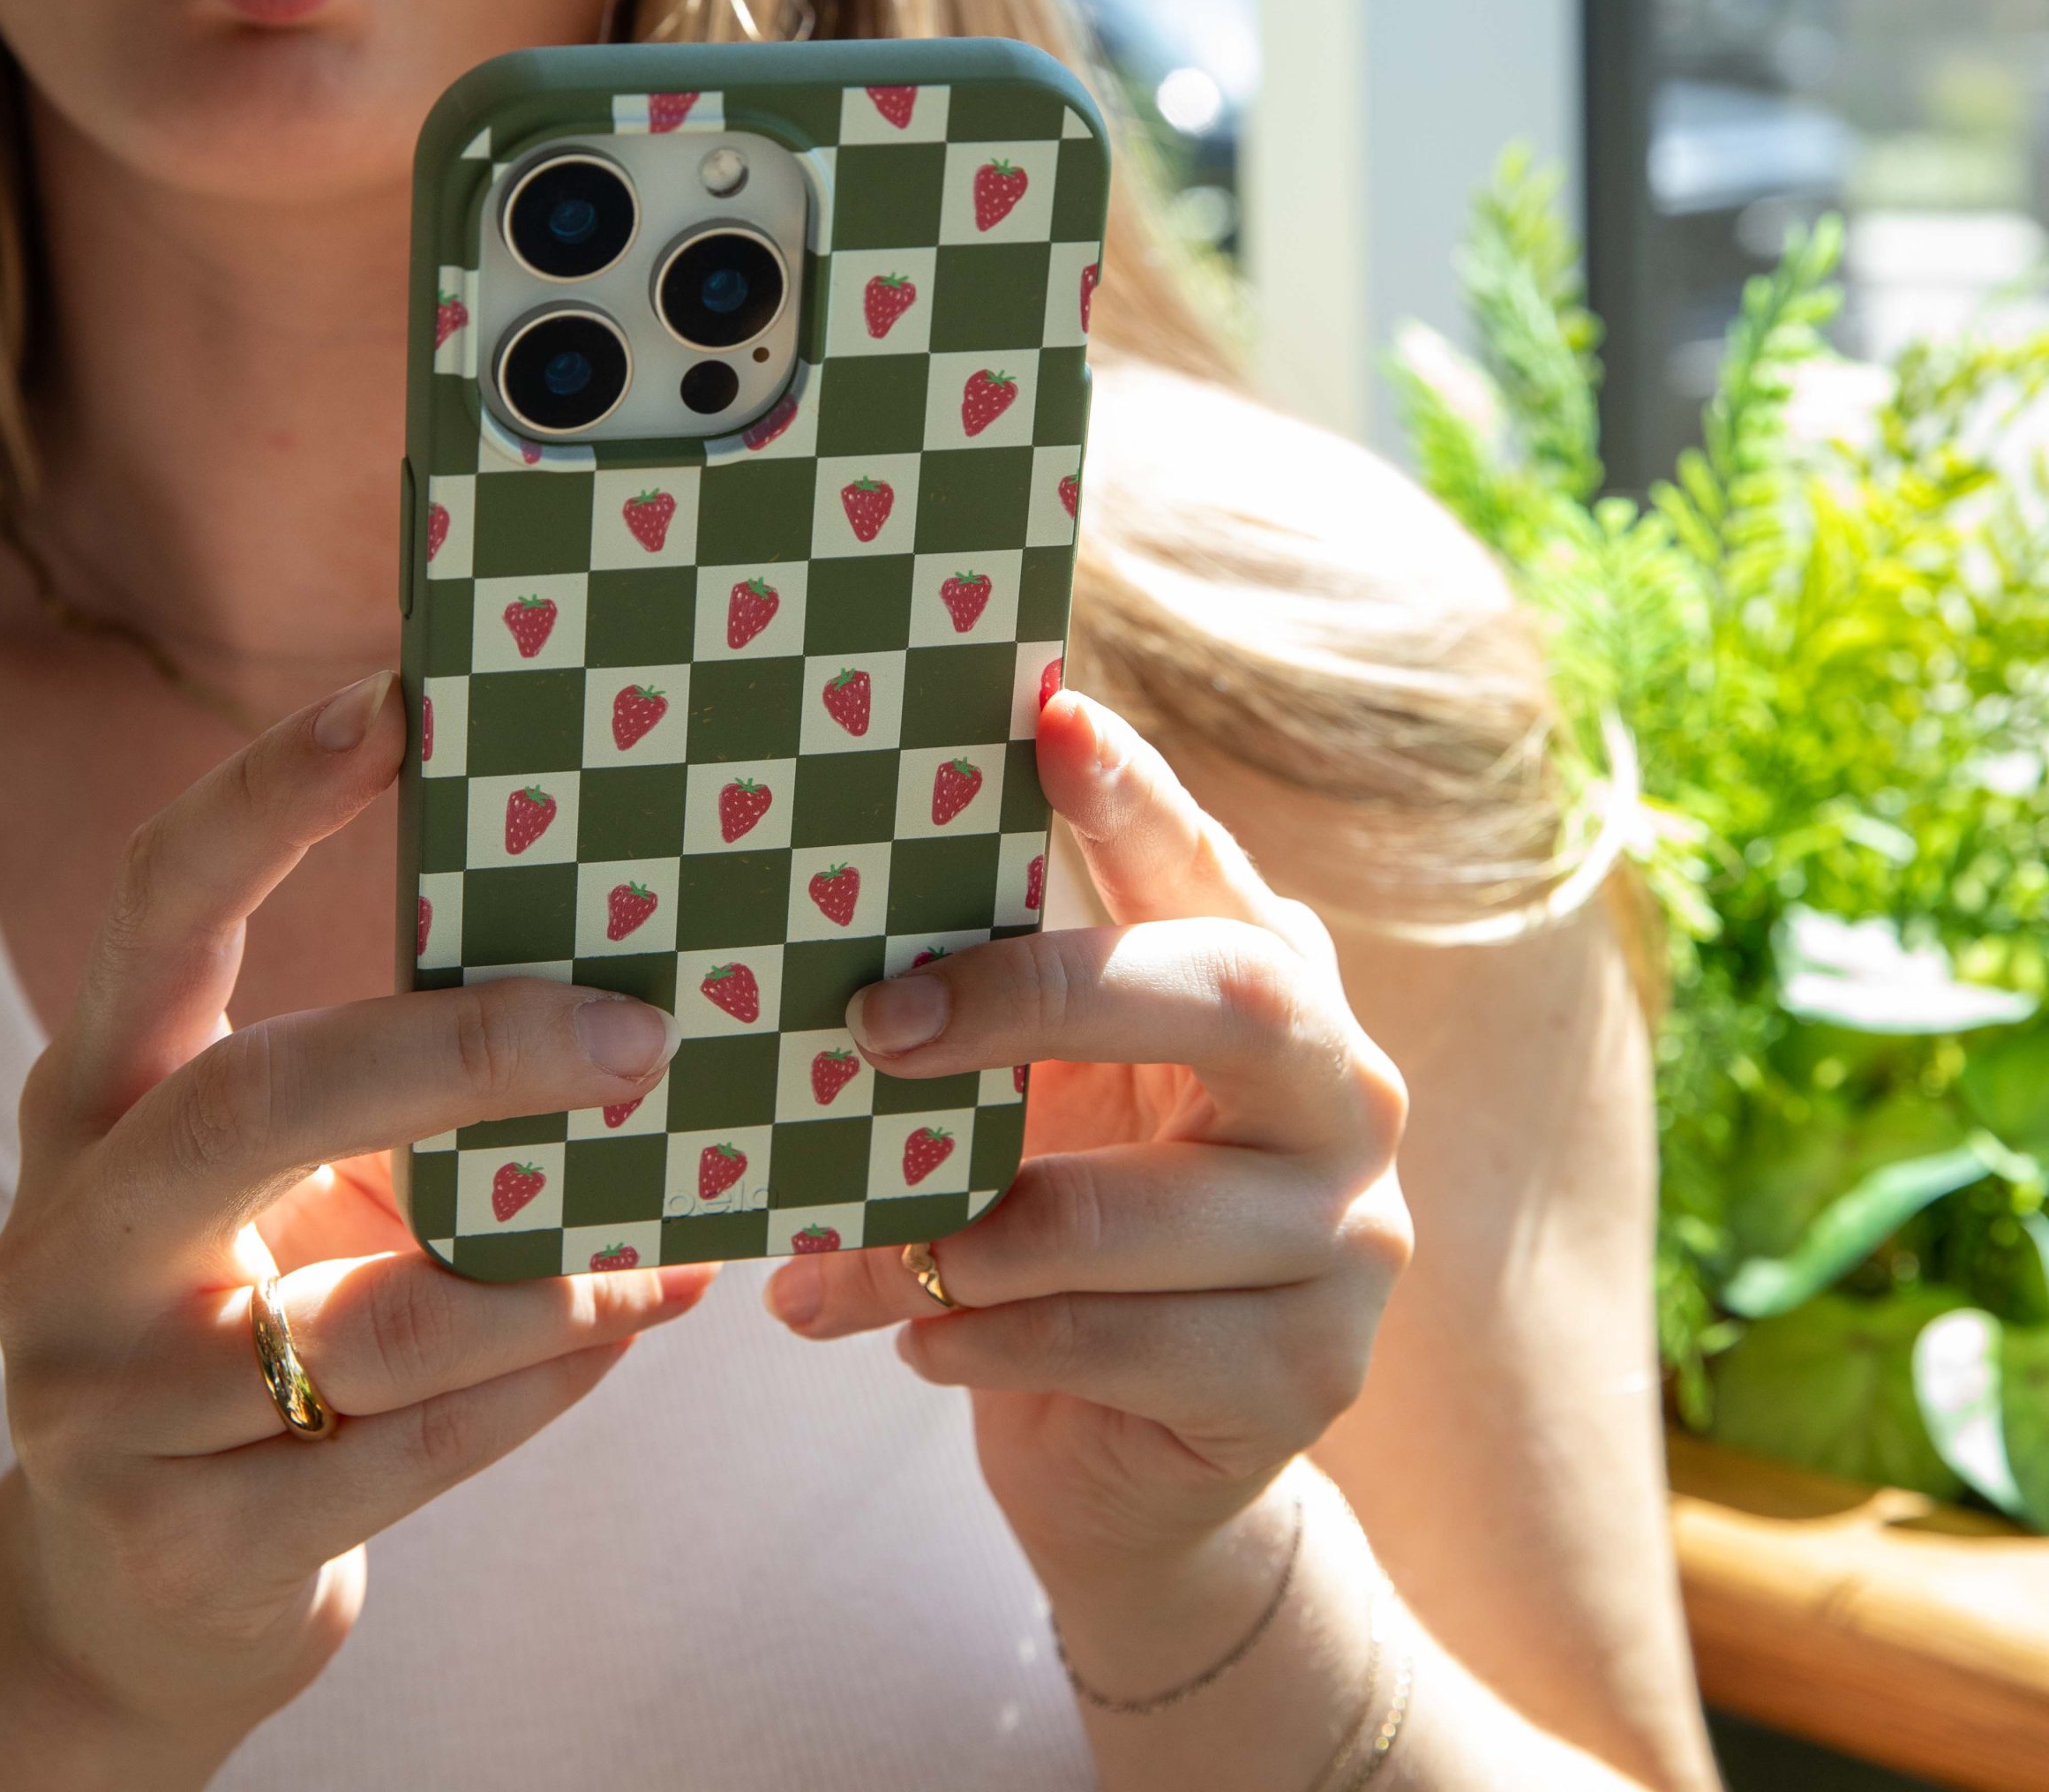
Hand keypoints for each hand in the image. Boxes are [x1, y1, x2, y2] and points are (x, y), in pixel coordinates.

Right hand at [0, 673, 712, 1757]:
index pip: (154, 910)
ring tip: (673, 1235)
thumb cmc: (265, 1314)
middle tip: (636, 1036)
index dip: (264, 799)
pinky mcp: (180, 1537)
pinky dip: (550, 1384)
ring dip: (558, 1271)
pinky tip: (628, 1326)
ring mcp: (107, 1399)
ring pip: (377, 1317)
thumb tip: (644, 987)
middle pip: (260, 1098)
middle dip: (466, 1055)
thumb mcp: (295, 1185)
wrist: (146, 1587)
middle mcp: (74, 1233)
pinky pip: (415, 1448)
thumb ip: (402, 1093)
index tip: (395, 701)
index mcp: (94, 1099)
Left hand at [762, 690, 1408, 1580]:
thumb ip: (994, 1019)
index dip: (1135, 791)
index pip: (1208, 867)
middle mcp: (1343, 1091)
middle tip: (872, 1024)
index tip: (1049, 712)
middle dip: (1035, 999)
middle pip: (1227, 997)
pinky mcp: (1307, 1373)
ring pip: (1127, 1213)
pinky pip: (1112, 1343)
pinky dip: (982, 1339)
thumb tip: (824, 947)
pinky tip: (916, 1340)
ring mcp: (1348, 1237)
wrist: (1141, 1460)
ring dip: (960, 1230)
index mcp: (1274, 989)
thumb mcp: (1046, 1102)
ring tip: (842, 1252)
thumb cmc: (1073, 1231)